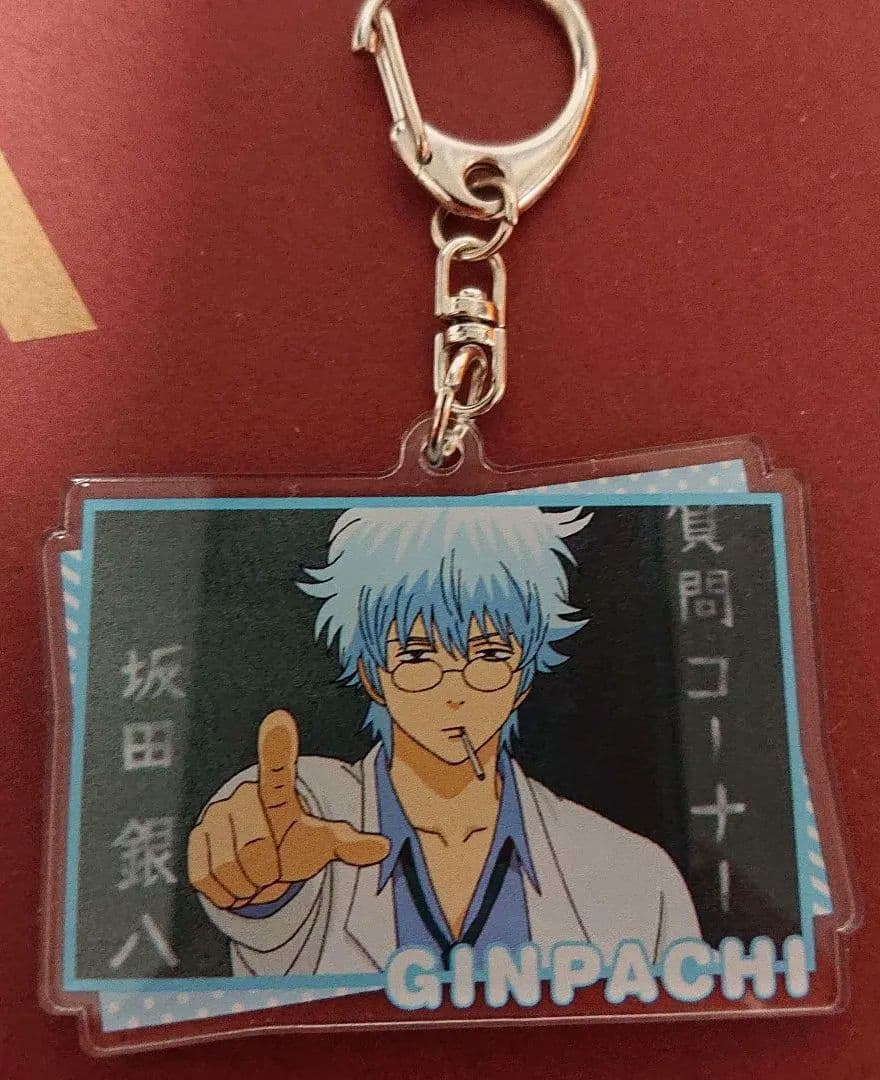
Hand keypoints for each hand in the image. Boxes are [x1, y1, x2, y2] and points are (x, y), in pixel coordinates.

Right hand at [187, 709, 390, 909]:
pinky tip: (236, 880)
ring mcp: (215, 817)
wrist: (257, 862)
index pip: (279, 771)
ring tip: (255, 873)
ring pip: (230, 869)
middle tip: (272, 867)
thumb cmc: (291, 843)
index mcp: (277, 795)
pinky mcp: (194, 840)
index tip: (280, 719)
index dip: (278, 747)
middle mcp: (242, 797)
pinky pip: (207, 878)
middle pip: (255, 850)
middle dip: (268, 873)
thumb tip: (383, 846)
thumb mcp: (322, 842)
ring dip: (248, 885)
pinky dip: (227, 891)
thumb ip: (349, 843)